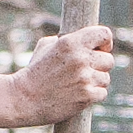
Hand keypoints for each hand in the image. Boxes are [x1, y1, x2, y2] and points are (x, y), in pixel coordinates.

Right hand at [0, 25, 115, 127]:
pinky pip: (102, 93)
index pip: (104, 34)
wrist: (23, 98)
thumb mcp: (45, 47)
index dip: (105, 42)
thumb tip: (82, 38)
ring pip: (105, 78)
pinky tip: (78, 95)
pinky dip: (93, 95)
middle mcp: (80, 58)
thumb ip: (65, 40)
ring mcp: (84, 78)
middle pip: (109, 60)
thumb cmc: (34, 73)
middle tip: (85, 72)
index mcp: (71, 42)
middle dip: (99, 66)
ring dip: (96, 82)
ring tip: (78, 85)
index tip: (100, 50)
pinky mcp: (86, 96)